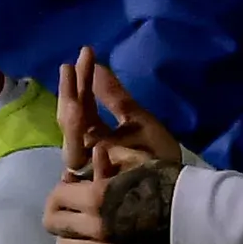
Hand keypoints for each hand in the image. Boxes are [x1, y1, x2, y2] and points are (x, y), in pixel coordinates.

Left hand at [47, 49, 185, 243]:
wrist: (204, 213)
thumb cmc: (171, 172)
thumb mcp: (143, 133)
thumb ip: (113, 105)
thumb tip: (93, 65)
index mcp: (98, 197)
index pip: (55, 194)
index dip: (64, 187)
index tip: (77, 184)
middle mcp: (96, 228)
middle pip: (52, 223)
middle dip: (62, 211)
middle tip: (79, 204)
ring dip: (72, 235)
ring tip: (89, 225)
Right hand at [56, 48, 181, 175]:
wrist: (172, 190)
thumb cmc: (156, 156)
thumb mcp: (138, 119)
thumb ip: (113, 96)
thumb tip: (97, 66)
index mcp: (95, 134)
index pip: (80, 104)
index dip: (79, 80)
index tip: (85, 53)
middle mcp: (87, 147)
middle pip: (70, 118)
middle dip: (71, 91)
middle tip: (72, 64)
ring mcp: (89, 163)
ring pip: (72, 135)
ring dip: (72, 109)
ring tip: (75, 83)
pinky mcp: (94, 177)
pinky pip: (84, 155)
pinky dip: (82, 135)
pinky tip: (82, 112)